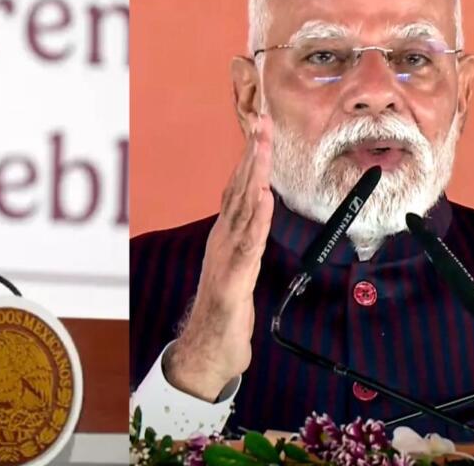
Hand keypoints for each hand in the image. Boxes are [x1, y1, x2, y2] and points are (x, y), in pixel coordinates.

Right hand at [166, 115, 274, 400]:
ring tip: (263, 147)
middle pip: (239, 190)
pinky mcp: (233, 281)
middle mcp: (223, 240)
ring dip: (254, 176)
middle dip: (252, 154)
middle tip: (261, 120)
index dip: (250, 158)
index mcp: (226, 236)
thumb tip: (256, 214)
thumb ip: (246, 243)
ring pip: (242, 210)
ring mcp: (226, 259)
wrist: (208, 352)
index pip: (239, 189)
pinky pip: (248, 245)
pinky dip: (257, 219)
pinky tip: (265, 197)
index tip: (259, 128)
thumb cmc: (226, 313)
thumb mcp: (239, 269)